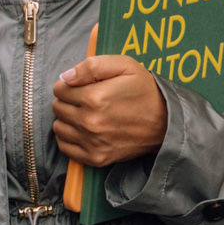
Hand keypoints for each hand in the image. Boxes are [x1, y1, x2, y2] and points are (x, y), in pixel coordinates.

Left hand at [52, 52, 167, 168]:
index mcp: (95, 97)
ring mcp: (92, 143)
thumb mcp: (124, 65)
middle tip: (85, 100)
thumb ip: (92, 66)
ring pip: (59, 128)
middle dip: (67, 101)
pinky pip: (66, 148)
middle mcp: (90, 122)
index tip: (81, 86)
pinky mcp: (96, 158)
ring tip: (84, 115)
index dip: (69, 84)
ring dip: (67, 120)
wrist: (166, 123)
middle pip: (58, 108)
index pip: (60, 89)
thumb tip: (65, 77)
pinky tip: (82, 131)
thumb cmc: (145, 91)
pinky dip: (69, 139)